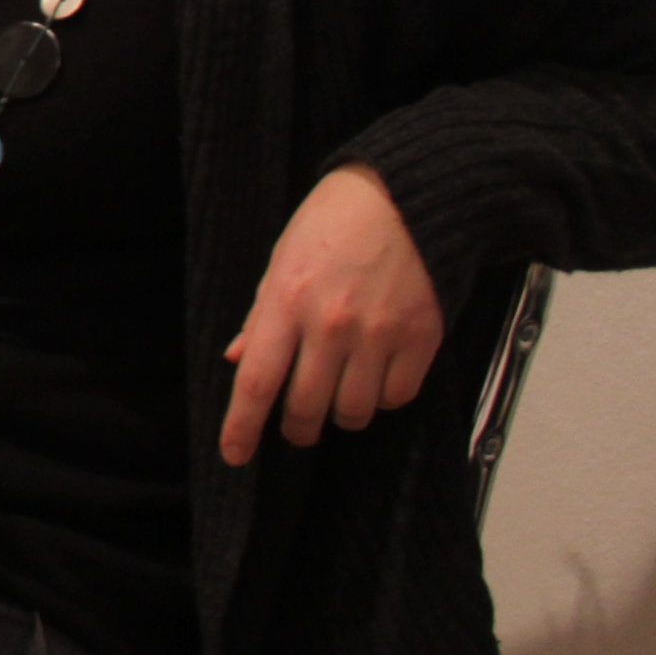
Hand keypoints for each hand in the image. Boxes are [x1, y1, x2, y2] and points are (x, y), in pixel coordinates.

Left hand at [220, 165, 445, 466]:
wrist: (406, 199)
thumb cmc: (334, 223)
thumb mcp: (282, 260)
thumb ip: (261, 316)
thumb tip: (238, 361)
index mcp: (286, 302)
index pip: (256, 382)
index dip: (242, 427)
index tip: (234, 455)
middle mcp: (330, 325)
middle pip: (306, 408)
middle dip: (297, 429)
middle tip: (297, 428)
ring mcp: (378, 335)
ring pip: (354, 411)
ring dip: (342, 414)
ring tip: (340, 395)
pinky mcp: (421, 339)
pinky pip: (397, 397)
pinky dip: (384, 398)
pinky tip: (377, 376)